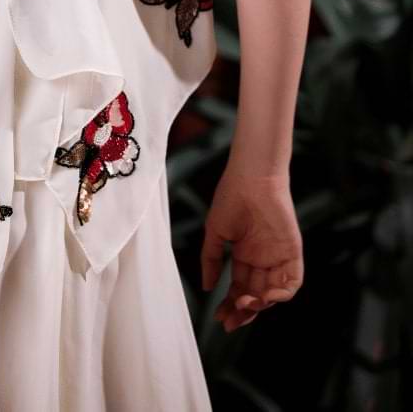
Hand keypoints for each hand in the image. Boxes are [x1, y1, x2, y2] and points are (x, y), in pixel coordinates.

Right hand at [200, 168, 302, 332]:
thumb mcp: (216, 233)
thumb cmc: (231, 198)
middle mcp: (262, 259)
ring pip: (273, 293)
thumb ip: (212, 261)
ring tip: (244, 304)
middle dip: (244, 311)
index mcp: (245, 254)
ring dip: (260, 304)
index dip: (230, 304)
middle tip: (231, 321)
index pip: (239, 287)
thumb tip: (207, 287)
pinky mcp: (292, 252)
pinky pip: (292, 282)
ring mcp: (278, 256)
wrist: (250, 178)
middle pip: (256, 294)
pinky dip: (281, 294)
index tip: (219, 316)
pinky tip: (265, 297)